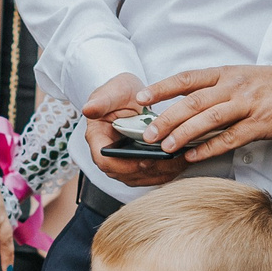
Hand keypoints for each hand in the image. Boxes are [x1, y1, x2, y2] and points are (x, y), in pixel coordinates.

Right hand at [82, 72, 189, 187]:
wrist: (130, 97)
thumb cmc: (118, 93)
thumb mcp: (111, 92)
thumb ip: (101, 101)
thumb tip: (88, 109)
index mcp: (98, 139)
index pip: (105, 161)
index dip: (123, 165)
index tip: (143, 160)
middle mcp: (110, 156)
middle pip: (125, 174)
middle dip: (148, 170)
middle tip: (169, 161)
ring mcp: (124, 163)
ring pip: (142, 177)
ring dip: (161, 172)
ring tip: (180, 161)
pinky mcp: (139, 165)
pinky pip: (153, 175)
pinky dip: (168, 171)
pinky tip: (183, 161)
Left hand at [139, 63, 271, 161]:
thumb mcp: (246, 79)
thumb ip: (220, 91)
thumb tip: (190, 109)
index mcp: (227, 74)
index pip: (187, 78)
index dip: (162, 88)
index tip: (140, 98)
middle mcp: (234, 86)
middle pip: (192, 101)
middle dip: (166, 118)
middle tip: (146, 134)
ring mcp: (248, 104)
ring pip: (208, 118)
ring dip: (183, 134)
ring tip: (165, 148)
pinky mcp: (262, 122)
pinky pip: (231, 137)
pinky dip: (210, 148)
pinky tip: (194, 156)